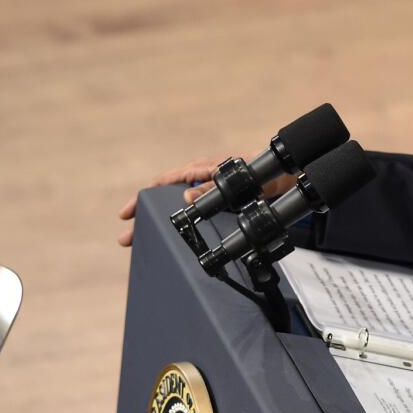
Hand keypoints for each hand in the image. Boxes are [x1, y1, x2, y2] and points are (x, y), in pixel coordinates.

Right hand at [116, 154, 296, 246]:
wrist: (286, 178)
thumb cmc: (263, 173)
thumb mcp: (238, 182)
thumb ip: (213, 187)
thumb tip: (186, 197)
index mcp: (201, 170)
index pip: (163, 183)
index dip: (142, 198)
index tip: (128, 212)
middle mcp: (201, 179)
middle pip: (164, 198)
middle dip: (144, 217)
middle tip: (126, 238)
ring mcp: (208, 191)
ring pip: (175, 208)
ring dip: (159, 224)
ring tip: (142, 242)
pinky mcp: (217, 202)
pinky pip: (192, 213)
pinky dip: (178, 225)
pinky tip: (172, 239)